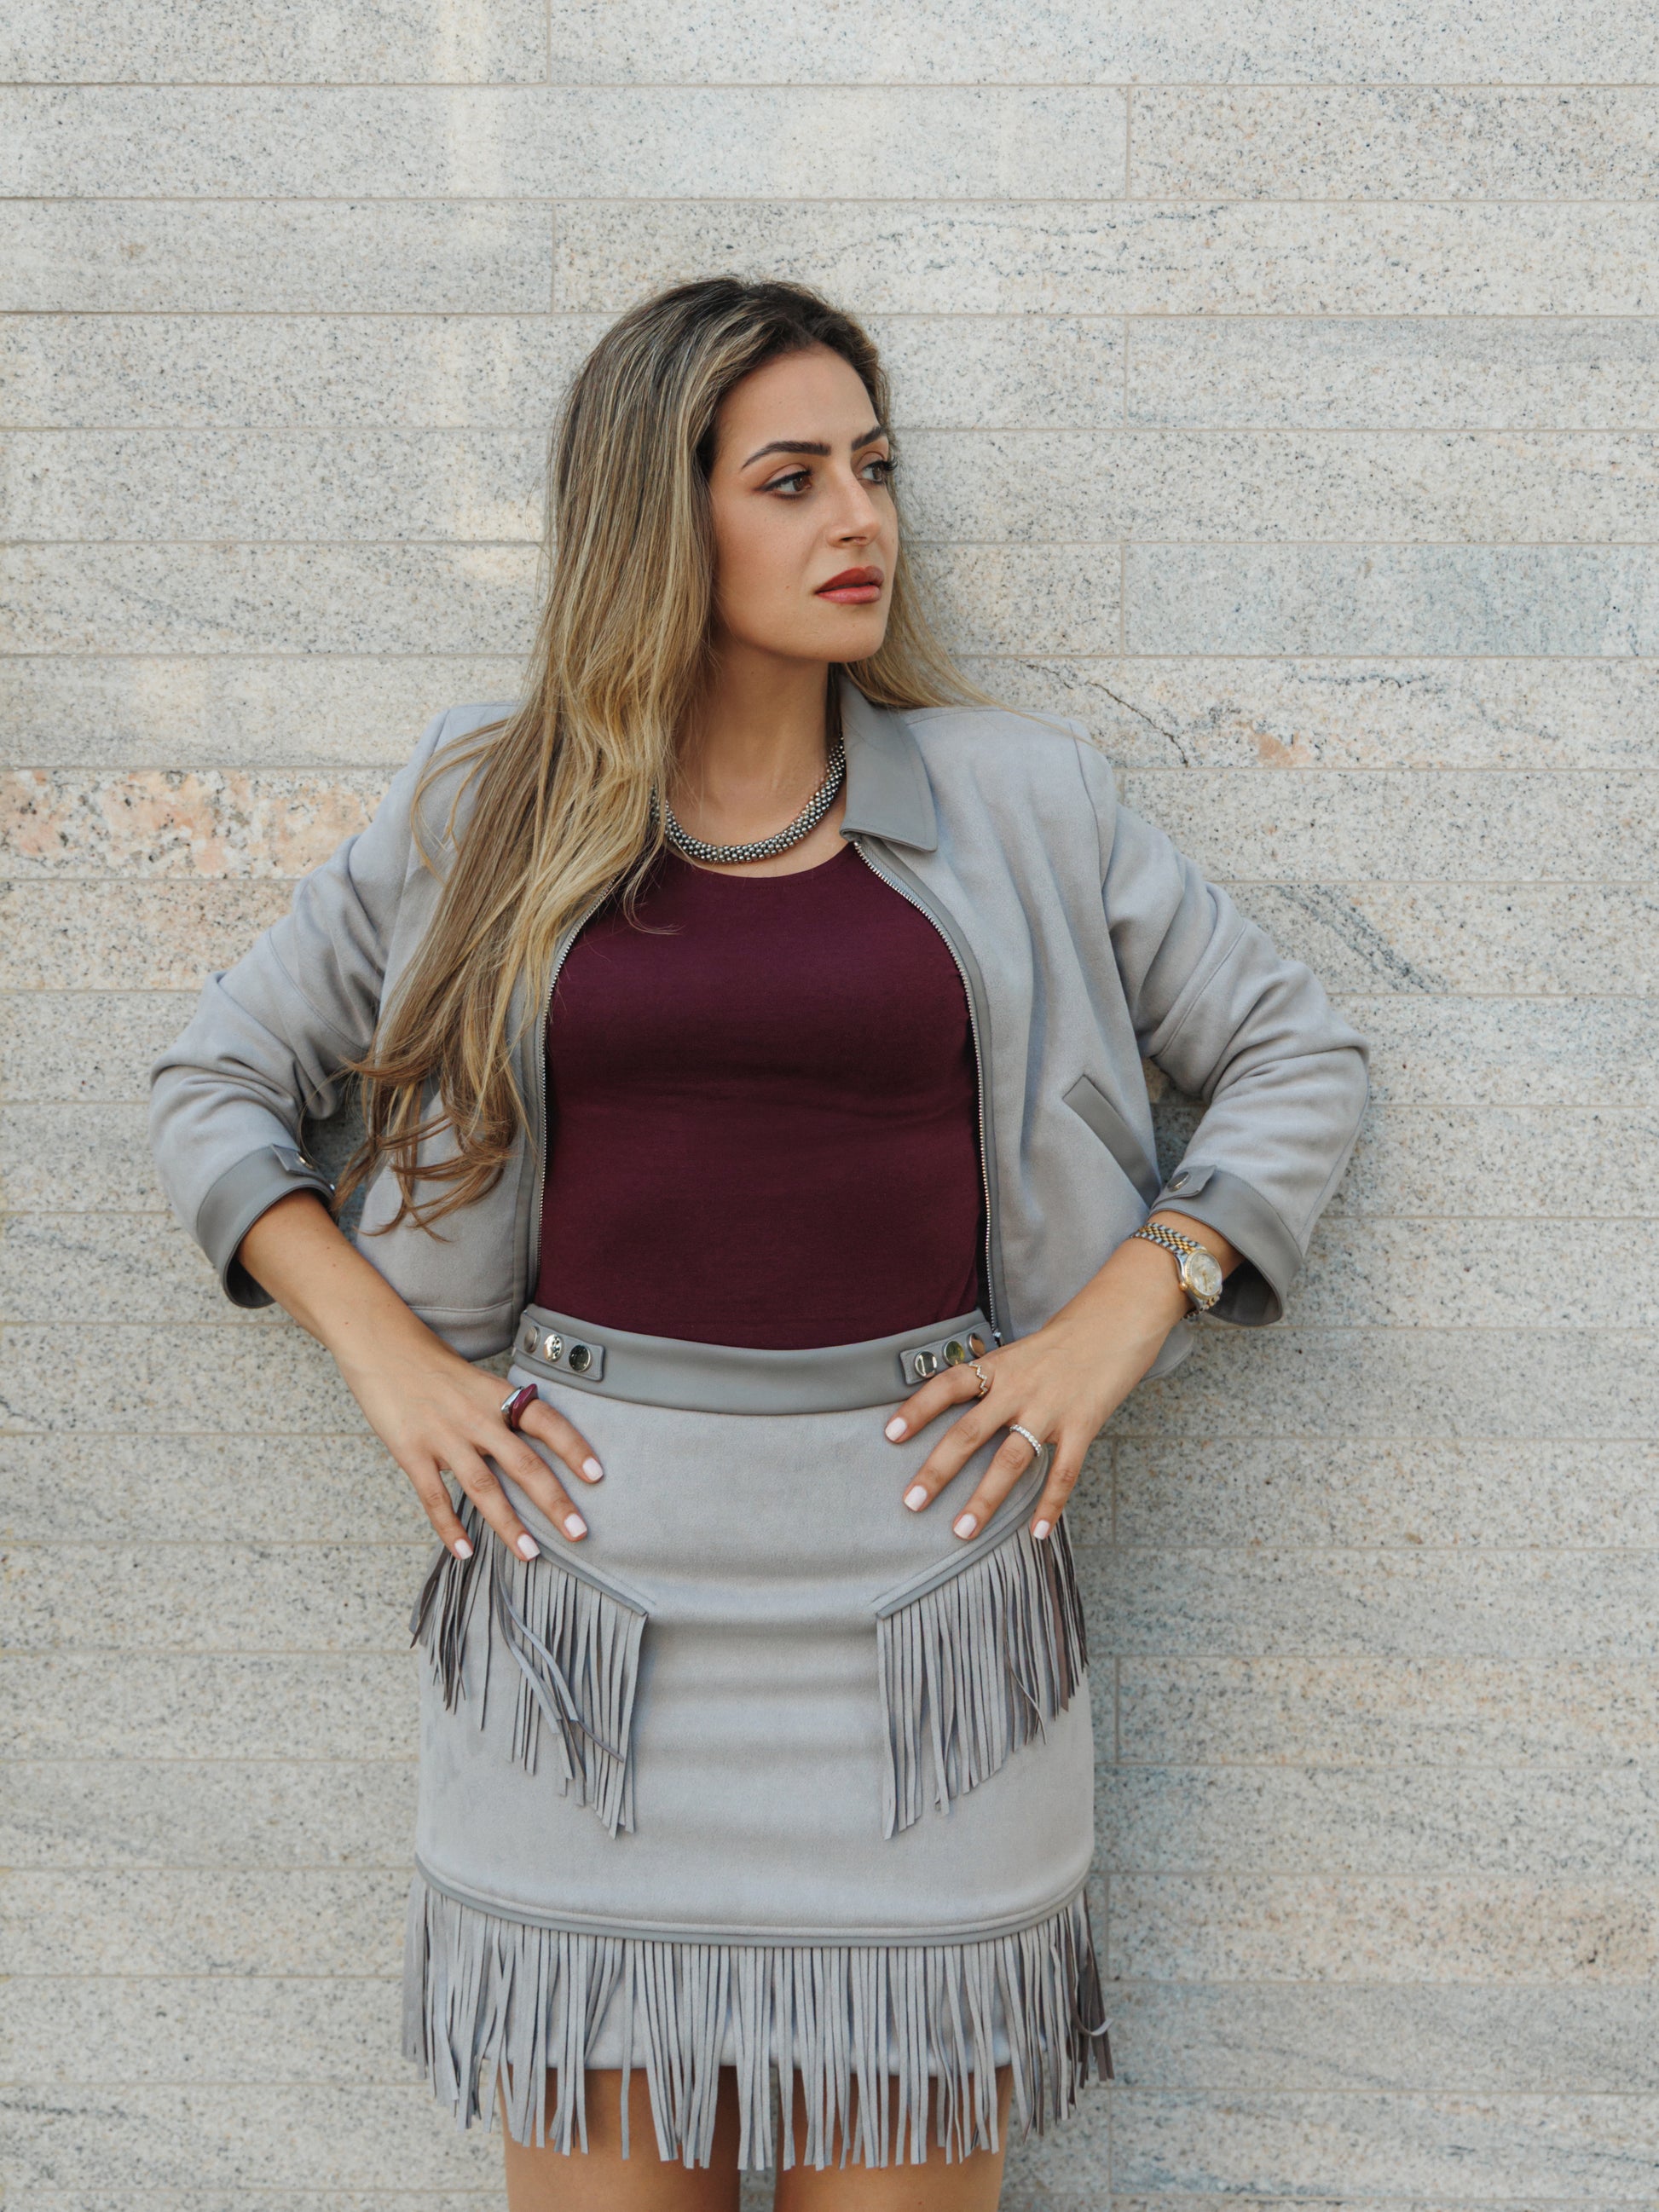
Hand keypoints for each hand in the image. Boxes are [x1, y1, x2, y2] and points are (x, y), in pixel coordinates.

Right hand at [338, 1332, 603, 1562]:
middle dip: (554, 1501)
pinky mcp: (411, 1451)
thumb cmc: (431, 1363)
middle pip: (523, 1462)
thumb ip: (500, 1410)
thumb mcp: (476, 1379)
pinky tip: (465, 1551)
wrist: (381, 1344)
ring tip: (529, 1554)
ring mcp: (444, 1436)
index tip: (597, 1476)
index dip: (574, 1447)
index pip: (546, 1421)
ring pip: (483, 1487)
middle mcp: (476, 1416)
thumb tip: (532, 1439)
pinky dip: (450, 1526)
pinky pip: (435, 1496)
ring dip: (508, 1524)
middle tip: (579, 1532)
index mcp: (497, 1395)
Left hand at [884, 1211, 1237, 1541]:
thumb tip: (960, 1408)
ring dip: (985, 1499)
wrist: (1119, 1319)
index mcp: (999, 1366)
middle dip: (938, 1470)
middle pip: (969, 1431)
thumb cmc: (1067, 1339)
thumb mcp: (1020, 1352)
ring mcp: (1051, 1408)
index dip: (917, 1408)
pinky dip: (1050, 1505)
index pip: (948, 1385)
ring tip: (963, 1530)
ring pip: (1011, 1460)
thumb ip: (994, 1381)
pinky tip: (1037, 1533)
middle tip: (911, 1503)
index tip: (890, 1435)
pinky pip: (1063, 1472)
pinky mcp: (1083, 1424)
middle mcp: (1018, 1388)